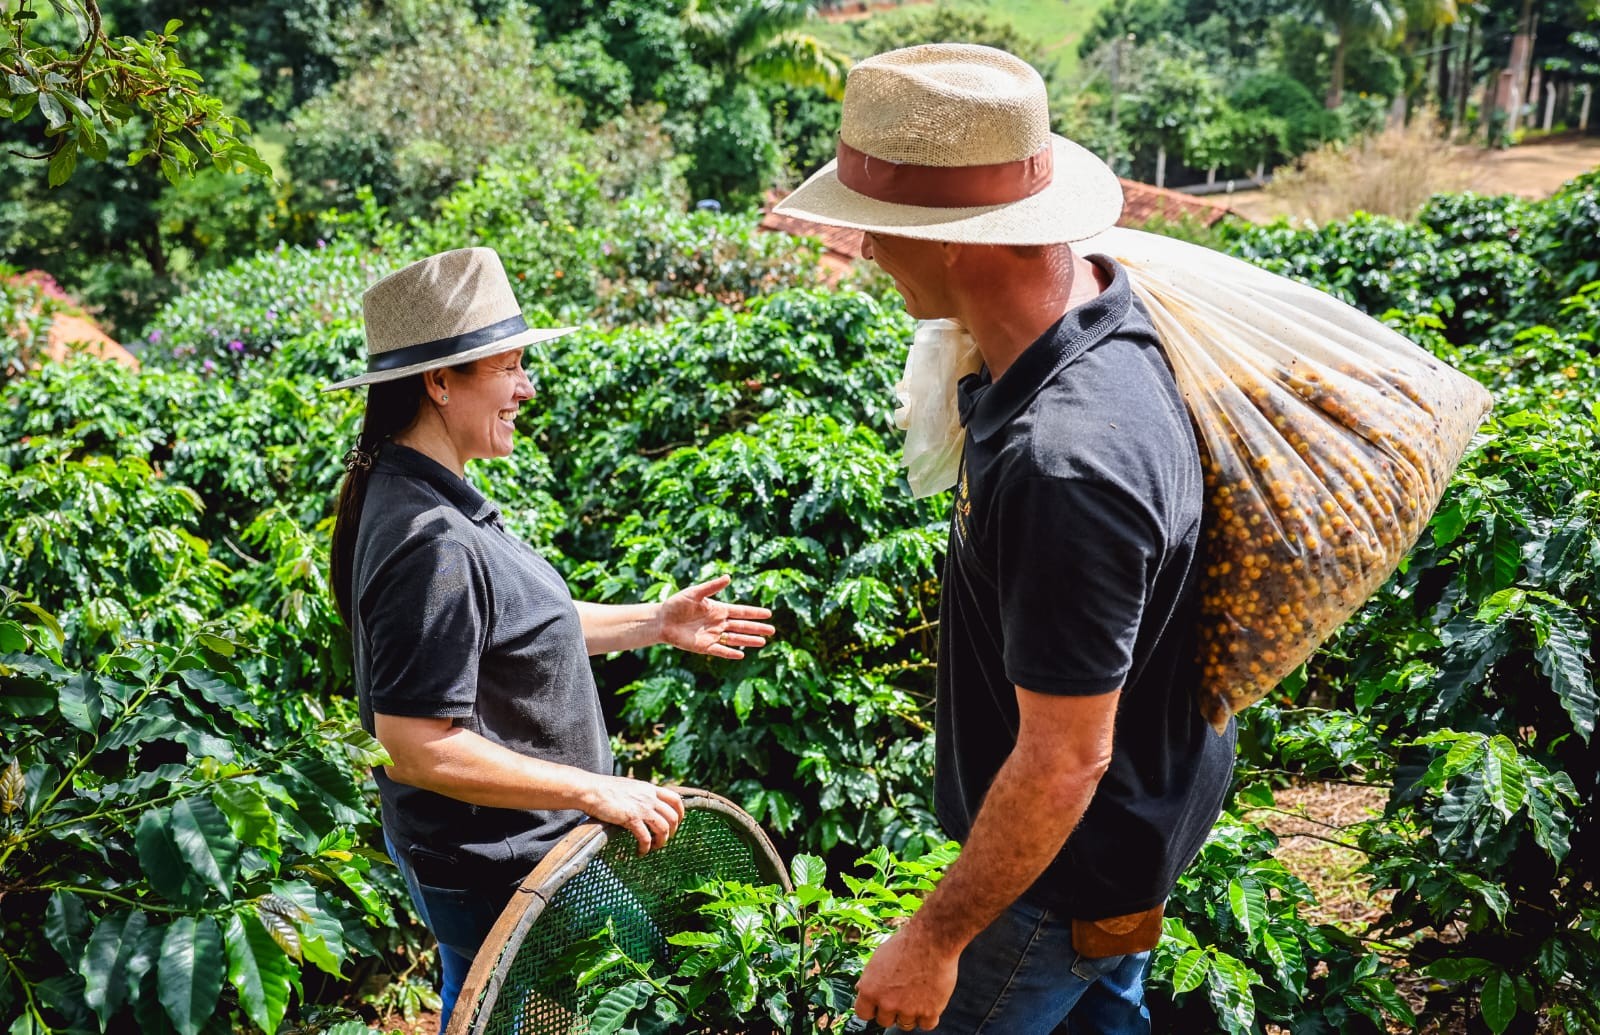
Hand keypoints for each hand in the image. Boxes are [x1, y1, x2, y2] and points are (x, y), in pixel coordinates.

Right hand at [582, 777, 683, 855]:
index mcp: (650, 788)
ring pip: (663, 828)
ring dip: (661, 841)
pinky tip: (640, 852)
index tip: (677, 823)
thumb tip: (644, 802)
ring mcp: (642, 808)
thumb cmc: (605, 789)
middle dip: (672, 831)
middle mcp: (650, 797)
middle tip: (664, 839)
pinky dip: (646, 847)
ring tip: (654, 848)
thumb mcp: (630, 786)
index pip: (676, 799)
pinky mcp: (631, 818)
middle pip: (673, 816)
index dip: (681, 813)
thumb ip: (640, 793)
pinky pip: (646, 837)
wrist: (591, 789)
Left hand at [659, 574, 774, 658]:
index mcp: (718, 609)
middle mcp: (718, 623)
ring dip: (748, 641)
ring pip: (735, 639)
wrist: (661, 620)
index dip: (754, 613)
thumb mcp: (694, 593)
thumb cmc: (676, 604)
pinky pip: (720, 650)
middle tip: (773, 630)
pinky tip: (741, 654)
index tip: (768, 614)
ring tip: (763, 642)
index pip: (741, 611)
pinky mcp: (704, 646)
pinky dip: (730, 652)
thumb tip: (729, 577)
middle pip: (742, 626)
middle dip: (757, 628)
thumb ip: (711, 587)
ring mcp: (712, 635)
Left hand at [854, 922, 960, 1031]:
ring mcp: (908, 1010)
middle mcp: (886, 1003)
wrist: (931, 939)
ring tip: (917, 994)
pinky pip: (926, 1025)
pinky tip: (929, 1001)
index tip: (879, 1003)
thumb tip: (861, 991)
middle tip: (902, 995)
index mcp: (869, 990)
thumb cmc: (905, 945)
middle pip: (884, 1021)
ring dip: (910, 1014)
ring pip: (905, 1024)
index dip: (872, 1008)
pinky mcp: (929, 1012)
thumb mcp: (878, 958)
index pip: (863, 1014)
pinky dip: (928, 1016)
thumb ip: (869, 979)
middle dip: (891, 1010)